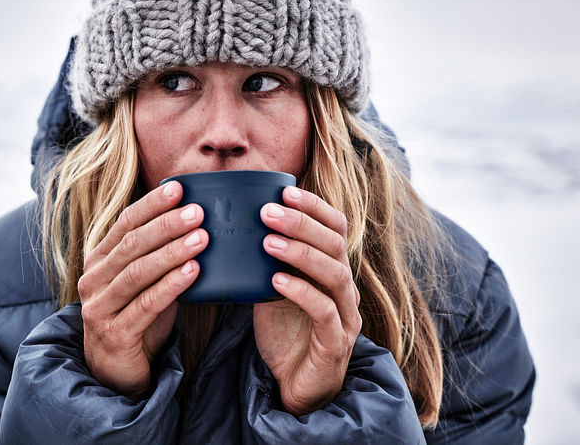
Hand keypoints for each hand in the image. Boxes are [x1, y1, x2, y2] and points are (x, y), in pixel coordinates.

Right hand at [78, 181, 208, 399]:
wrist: (117, 373)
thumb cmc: (136, 319)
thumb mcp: (144, 282)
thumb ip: (158, 255)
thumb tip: (195, 220)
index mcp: (99, 261)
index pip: (124, 224)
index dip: (151, 205)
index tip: (179, 188)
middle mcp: (93, 280)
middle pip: (132, 244)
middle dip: (166, 225)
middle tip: (198, 211)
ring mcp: (99, 307)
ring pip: (138, 272)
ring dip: (172, 251)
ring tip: (202, 237)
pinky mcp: (114, 333)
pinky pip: (146, 303)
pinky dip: (171, 285)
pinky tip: (193, 271)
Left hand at [254, 186, 361, 415]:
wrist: (297, 387)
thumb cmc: (285, 334)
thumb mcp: (273, 290)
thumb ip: (266, 261)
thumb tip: (234, 227)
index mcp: (332, 270)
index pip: (335, 228)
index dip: (314, 208)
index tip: (284, 192)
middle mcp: (345, 289)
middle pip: (335, 245)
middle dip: (302, 223)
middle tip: (268, 212)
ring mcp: (345, 315)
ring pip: (334, 274)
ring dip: (301, 252)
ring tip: (268, 241)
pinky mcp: (336, 342)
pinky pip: (324, 311)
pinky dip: (300, 292)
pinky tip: (275, 281)